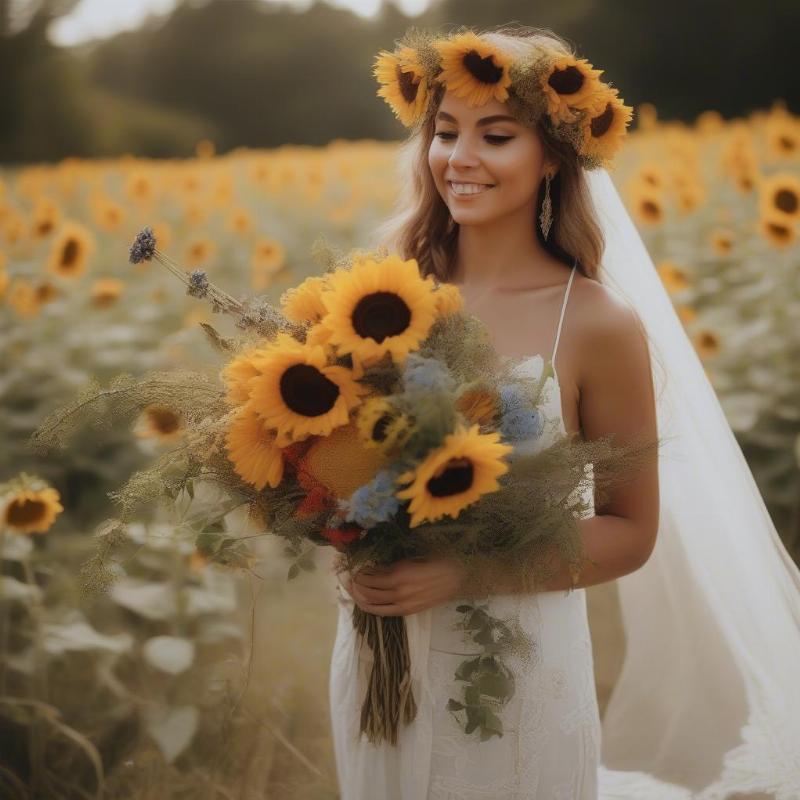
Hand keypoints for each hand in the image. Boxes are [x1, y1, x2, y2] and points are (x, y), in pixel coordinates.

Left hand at [344, 556, 467, 616]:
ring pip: (373, 604)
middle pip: (368, 592)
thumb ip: (392, 565)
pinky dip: (371, 607)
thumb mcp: (411, 557)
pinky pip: (384, 612)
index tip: (353, 569)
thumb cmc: (436, 560)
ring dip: (360, 597)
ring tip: (352, 590)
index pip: (370, 578)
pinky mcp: (408, 611)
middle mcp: (399, 592)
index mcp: (400, 575)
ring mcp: (403, 604)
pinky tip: (365, 603)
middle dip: (355, 586)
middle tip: (347, 580)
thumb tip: (373, 568)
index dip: (359, 575)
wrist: (457, 577)